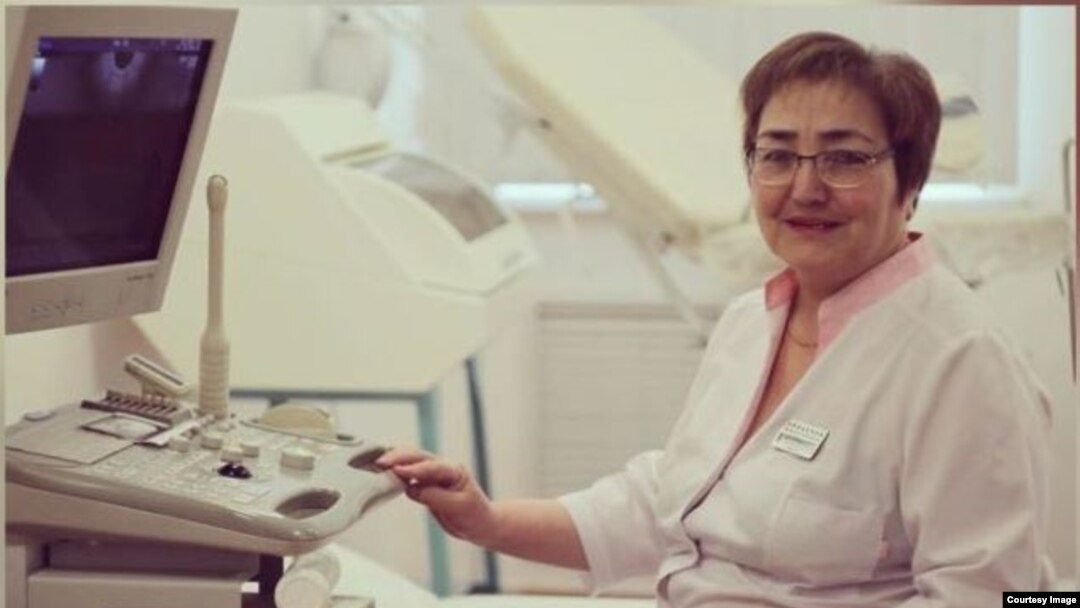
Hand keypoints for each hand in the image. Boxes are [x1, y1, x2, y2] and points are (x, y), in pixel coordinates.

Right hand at [376, 447, 498, 546]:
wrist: (480, 523)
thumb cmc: (473, 515)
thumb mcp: (456, 508)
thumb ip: (432, 496)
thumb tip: (410, 489)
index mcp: (454, 470)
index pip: (431, 467)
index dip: (413, 468)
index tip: (397, 470)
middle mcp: (443, 467)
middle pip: (418, 456)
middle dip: (398, 457)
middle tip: (380, 463)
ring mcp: (434, 473)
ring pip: (411, 460)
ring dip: (395, 460)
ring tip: (376, 463)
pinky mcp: (426, 482)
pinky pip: (409, 472)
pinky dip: (395, 469)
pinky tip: (383, 471)